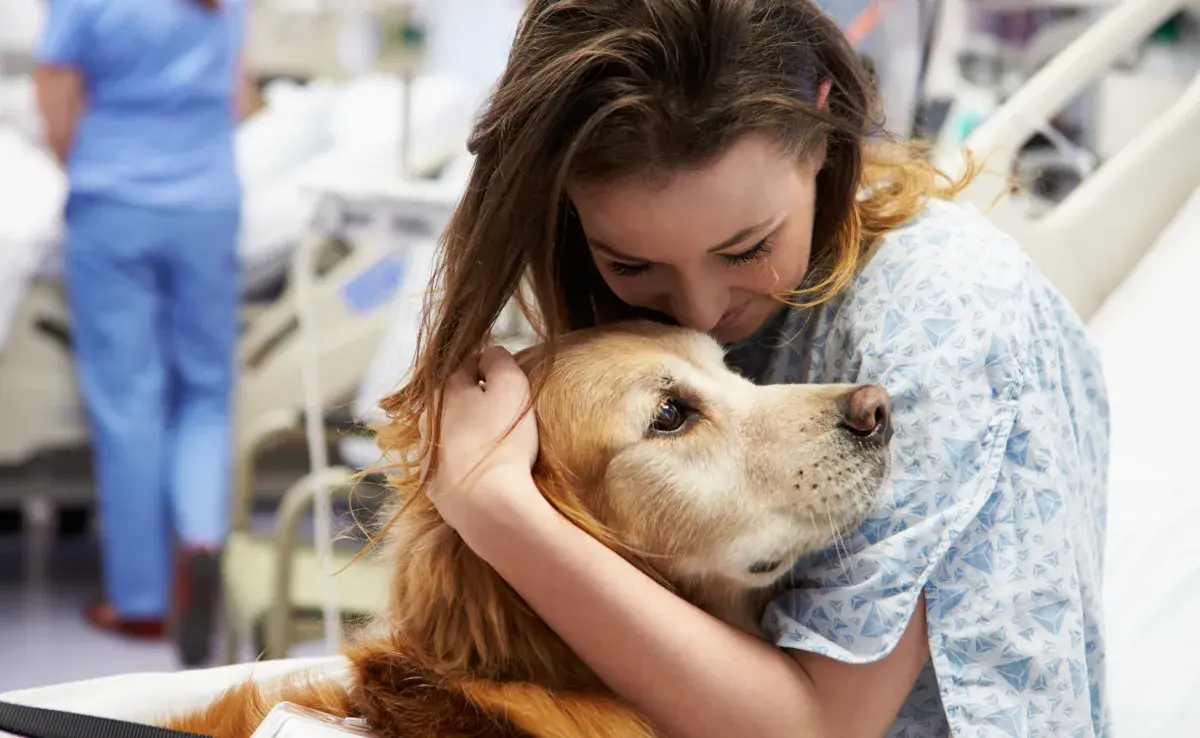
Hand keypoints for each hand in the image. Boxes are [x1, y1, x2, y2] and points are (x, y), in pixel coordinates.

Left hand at [420, 345, 540, 528]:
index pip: (469, 363)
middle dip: (478, 401)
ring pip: (451, 432)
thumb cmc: (502, 441)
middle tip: (507, 415)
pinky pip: (452, 465)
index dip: (493, 369)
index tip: (512, 383)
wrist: (487, 505)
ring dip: (470, 433)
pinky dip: (466, 463)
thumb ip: (499, 360)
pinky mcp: (433, 486)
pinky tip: (486, 472)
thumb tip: (490, 353)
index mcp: (443, 389)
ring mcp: (427, 455)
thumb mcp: (512, 386)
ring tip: (498, 446)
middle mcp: (427, 419)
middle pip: (456, 399)